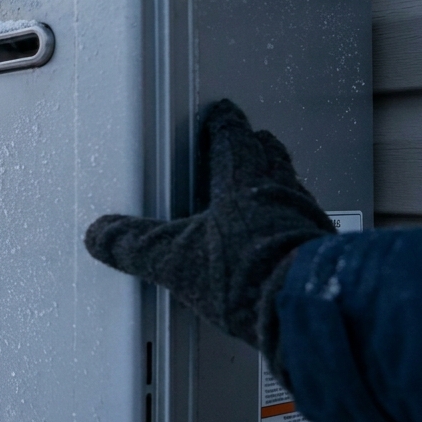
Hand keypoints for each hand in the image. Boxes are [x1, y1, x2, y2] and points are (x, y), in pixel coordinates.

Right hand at [83, 100, 333, 354]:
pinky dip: (292, 223)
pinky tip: (283, 241)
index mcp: (243, 182)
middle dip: (258, 147)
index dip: (225, 124)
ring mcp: (305, 222)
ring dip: (279, 183)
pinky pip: (304, 224)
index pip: (233, 139)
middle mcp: (280, 194)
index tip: (222, 114)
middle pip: (270, 157)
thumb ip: (135, 245)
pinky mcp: (318, 253)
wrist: (304, 307)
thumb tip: (102, 235)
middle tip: (250, 141)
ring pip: (291, 188)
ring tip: (267, 189)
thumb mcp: (175, 259)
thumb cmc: (247, 273)